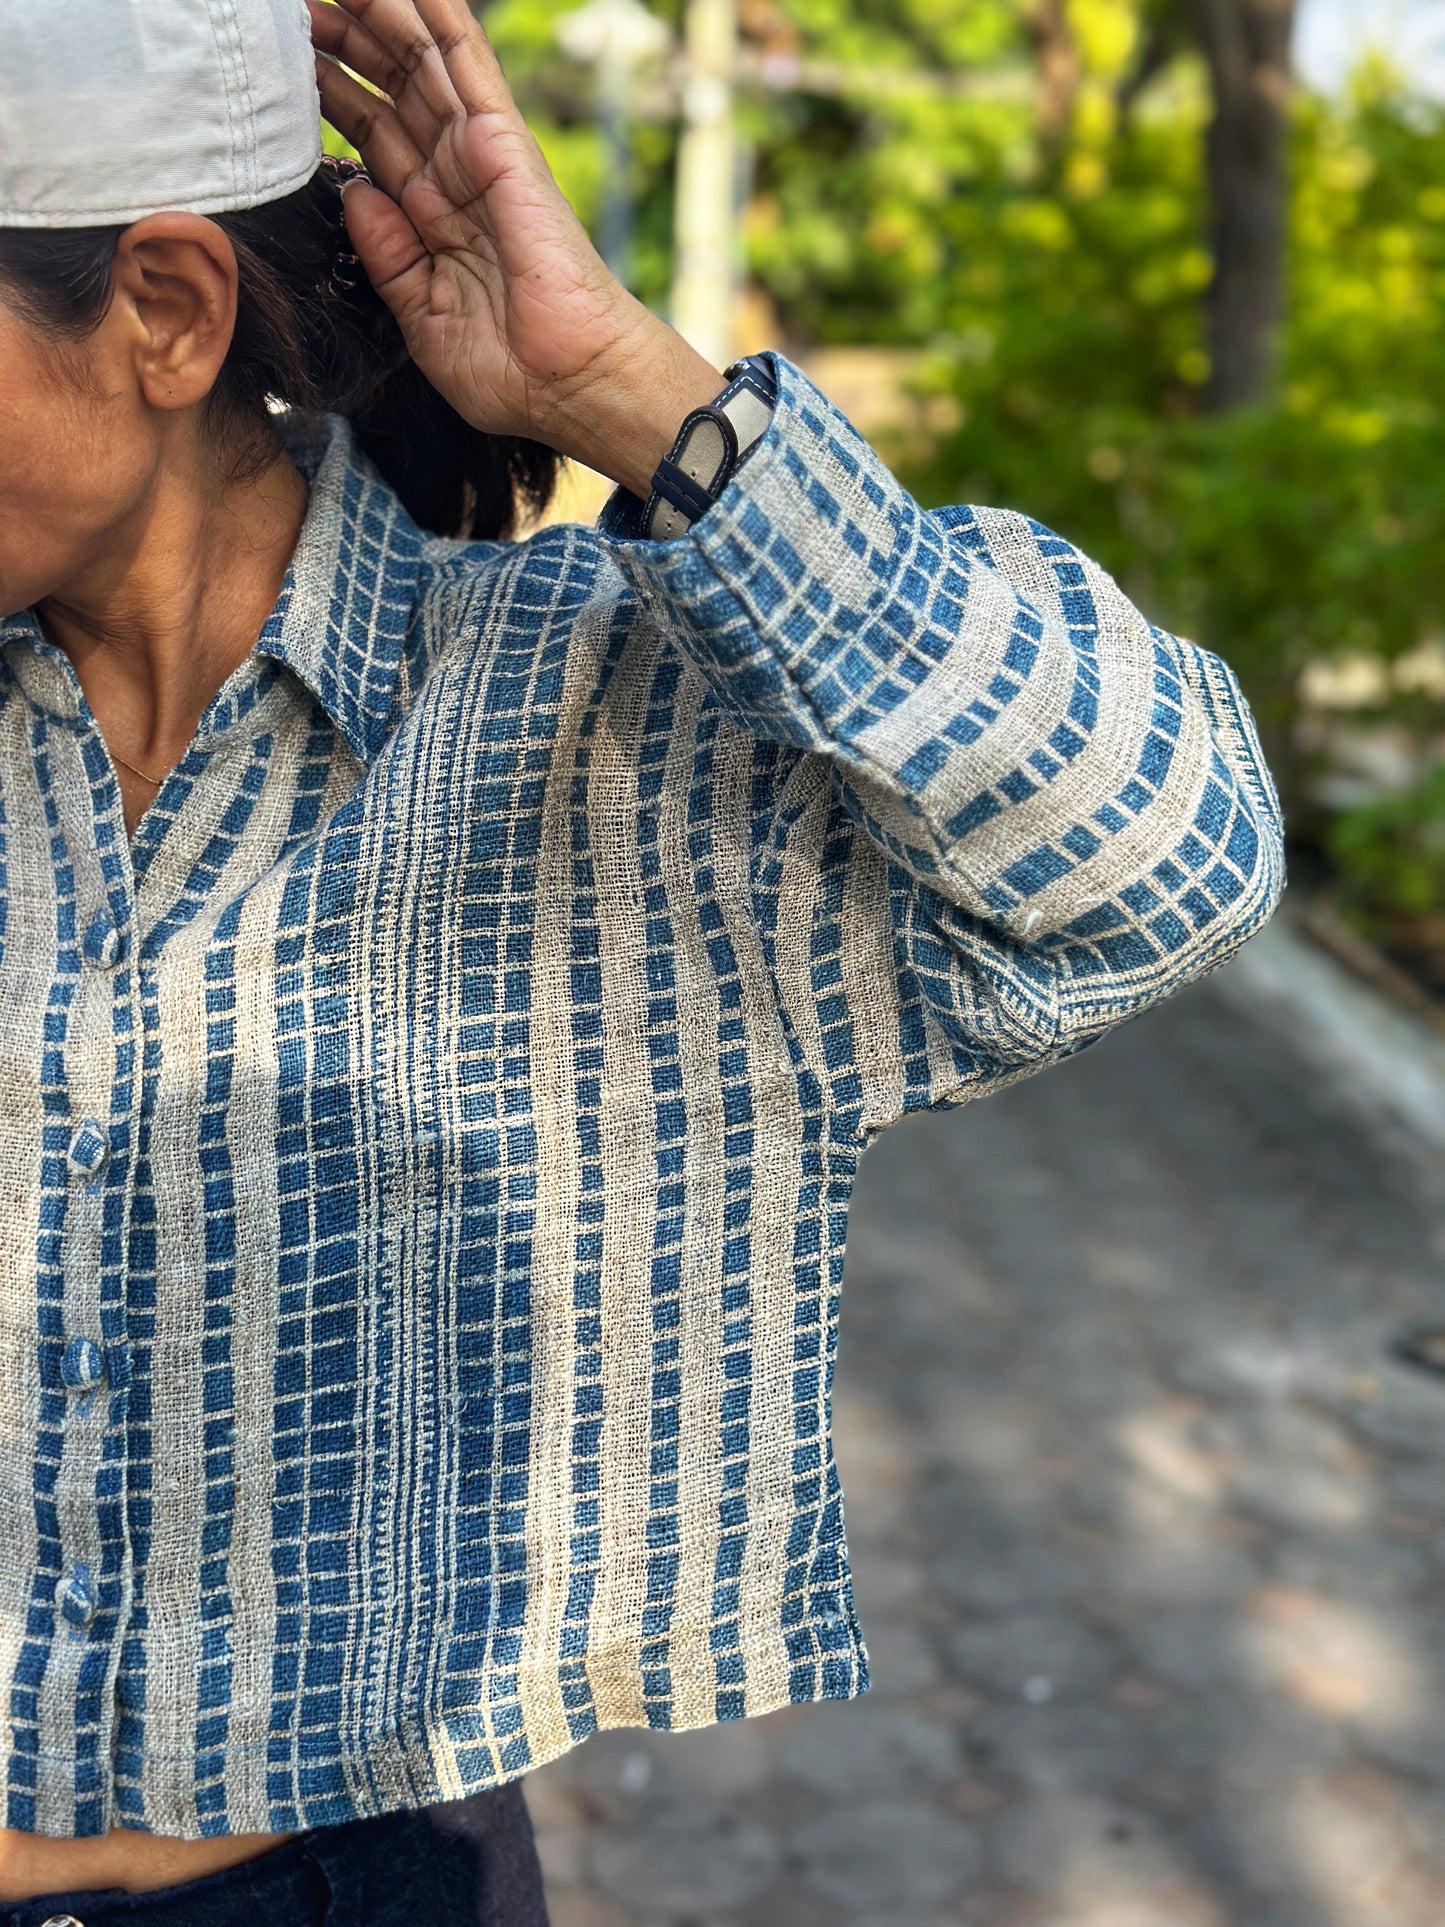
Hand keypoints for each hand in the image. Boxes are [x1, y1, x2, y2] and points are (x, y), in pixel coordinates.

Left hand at [308, 0, 722, 495]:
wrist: (570, 385)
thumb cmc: (511, 372)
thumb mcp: (420, 318)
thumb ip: (384, 257)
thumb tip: (351, 189)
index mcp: (432, 218)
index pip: (374, 134)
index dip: (331, 92)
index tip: (285, 62)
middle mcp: (454, 176)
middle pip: (392, 84)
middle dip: (345, 38)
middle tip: (292, 5)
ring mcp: (479, 154)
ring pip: (421, 59)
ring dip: (378, 13)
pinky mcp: (502, 143)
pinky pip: (466, 62)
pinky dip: (437, 16)